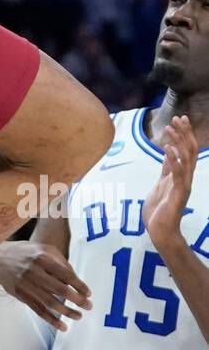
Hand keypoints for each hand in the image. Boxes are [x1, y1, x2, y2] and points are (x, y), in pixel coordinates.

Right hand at [0, 240, 90, 330]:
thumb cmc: (27, 253)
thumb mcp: (44, 250)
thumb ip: (61, 263)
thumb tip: (76, 281)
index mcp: (42, 258)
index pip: (65, 274)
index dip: (79, 285)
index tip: (88, 294)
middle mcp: (34, 271)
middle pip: (59, 289)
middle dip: (76, 300)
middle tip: (88, 306)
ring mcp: (26, 284)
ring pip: (50, 302)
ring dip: (66, 312)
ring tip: (78, 316)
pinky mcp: (20, 294)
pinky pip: (38, 310)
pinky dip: (51, 320)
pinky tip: (62, 326)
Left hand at [144, 115, 197, 251]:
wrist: (161, 232)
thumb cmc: (159, 210)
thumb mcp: (161, 184)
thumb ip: (167, 170)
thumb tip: (168, 153)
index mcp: (181, 175)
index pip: (186, 150)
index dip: (184, 134)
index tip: (180, 119)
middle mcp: (185, 178)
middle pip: (189, 150)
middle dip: (184, 133)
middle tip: (179, 117)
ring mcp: (183, 185)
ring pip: (186, 159)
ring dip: (178, 142)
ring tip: (170, 128)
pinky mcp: (178, 194)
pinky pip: (177, 174)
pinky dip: (173, 160)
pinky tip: (167, 148)